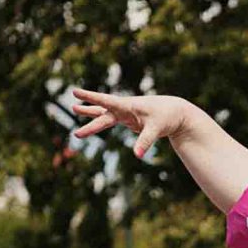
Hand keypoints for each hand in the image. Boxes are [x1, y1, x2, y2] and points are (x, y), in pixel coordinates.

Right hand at [72, 90, 201, 158]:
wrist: (175, 112)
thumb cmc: (166, 117)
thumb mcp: (156, 129)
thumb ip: (145, 142)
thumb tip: (137, 156)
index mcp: (128, 105)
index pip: (106, 101)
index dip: (90, 97)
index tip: (75, 91)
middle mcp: (124, 108)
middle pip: (103, 112)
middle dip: (88, 112)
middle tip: (72, 108)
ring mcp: (125, 114)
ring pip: (104, 114)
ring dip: (90, 113)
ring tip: (74, 108)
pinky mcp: (128, 120)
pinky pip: (111, 121)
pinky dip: (100, 122)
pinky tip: (92, 123)